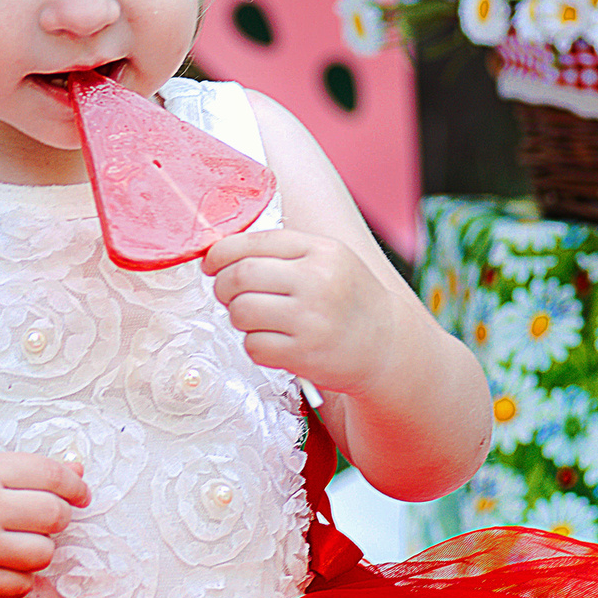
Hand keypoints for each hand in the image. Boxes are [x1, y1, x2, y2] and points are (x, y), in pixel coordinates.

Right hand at [0, 447, 89, 597]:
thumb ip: (27, 467)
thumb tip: (78, 471)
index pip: (51, 476)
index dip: (75, 485)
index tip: (79, 493)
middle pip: (53, 515)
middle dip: (59, 515)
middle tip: (45, 515)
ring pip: (43, 553)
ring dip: (42, 546)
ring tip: (22, 538)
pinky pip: (21, 585)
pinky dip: (22, 575)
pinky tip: (6, 560)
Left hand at [201, 227, 385, 395]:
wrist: (386, 346)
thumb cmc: (347, 300)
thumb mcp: (328, 260)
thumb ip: (283, 251)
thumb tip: (221, 252)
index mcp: (321, 251)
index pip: (253, 242)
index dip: (220, 253)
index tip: (212, 263)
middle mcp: (318, 281)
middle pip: (240, 276)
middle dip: (222, 286)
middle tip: (228, 294)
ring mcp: (311, 319)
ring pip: (241, 312)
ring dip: (237, 317)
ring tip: (255, 318)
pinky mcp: (304, 355)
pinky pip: (253, 345)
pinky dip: (254, 345)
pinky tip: (273, 341)